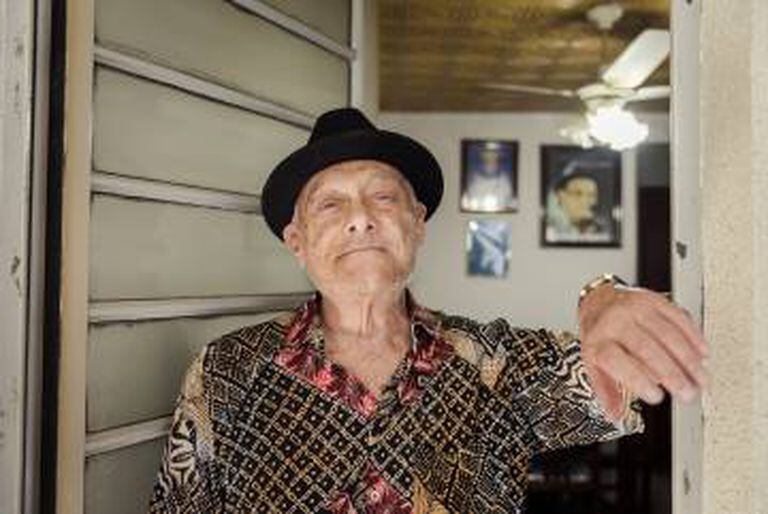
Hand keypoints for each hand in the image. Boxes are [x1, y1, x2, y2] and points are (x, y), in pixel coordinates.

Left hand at [577, 283, 708, 420]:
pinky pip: (676, 316)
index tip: (657, 397)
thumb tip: (616, 416)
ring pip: (666, 333)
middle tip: (688, 393)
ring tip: (701, 379)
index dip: (638, 379)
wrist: (598, 301)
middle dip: (671, 373)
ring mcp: (635, 308)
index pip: (616, 360)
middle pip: (646, 348)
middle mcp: (615, 322)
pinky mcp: (653, 299)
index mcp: (598, 341)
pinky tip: (703, 353)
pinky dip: (693, 336)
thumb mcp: (593, 363)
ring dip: (688, 359)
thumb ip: (606, 389)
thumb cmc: (599, 337)